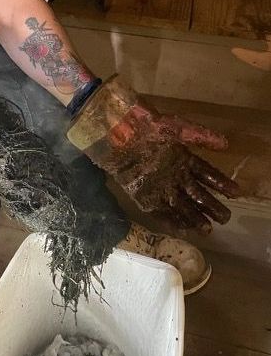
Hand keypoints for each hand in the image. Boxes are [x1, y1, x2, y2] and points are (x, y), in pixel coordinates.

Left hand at [66, 76, 239, 231]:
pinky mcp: (143, 195)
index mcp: (183, 158)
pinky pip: (160, 211)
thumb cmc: (149, 126)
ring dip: (194, 217)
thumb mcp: (177, 127)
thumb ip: (201, 135)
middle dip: (211, 206)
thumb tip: (227, 143)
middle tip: (225, 217)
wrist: (119, 131)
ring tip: (208, 229)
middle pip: (197, 194)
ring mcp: (159, 186)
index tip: (236, 192)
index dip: (221, 183)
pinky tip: (185, 228)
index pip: (207, 174)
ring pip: (182, 205)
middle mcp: (174, 175)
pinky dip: (172, 220)